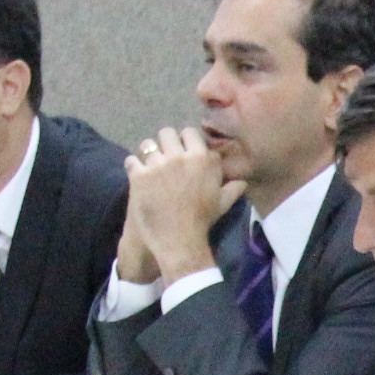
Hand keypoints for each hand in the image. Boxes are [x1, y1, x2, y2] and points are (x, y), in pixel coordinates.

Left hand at [117, 127, 243, 286]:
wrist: (179, 240)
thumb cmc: (203, 221)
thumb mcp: (222, 203)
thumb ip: (232, 188)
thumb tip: (243, 181)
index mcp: (202, 158)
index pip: (190, 133)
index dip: (185, 142)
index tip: (182, 151)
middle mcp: (180, 156)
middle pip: (167, 133)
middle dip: (165, 142)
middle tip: (165, 156)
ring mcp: (158, 164)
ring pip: (148, 144)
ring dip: (148, 152)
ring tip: (149, 165)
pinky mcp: (140, 175)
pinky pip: (132, 160)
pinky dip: (133, 166)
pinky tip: (137, 174)